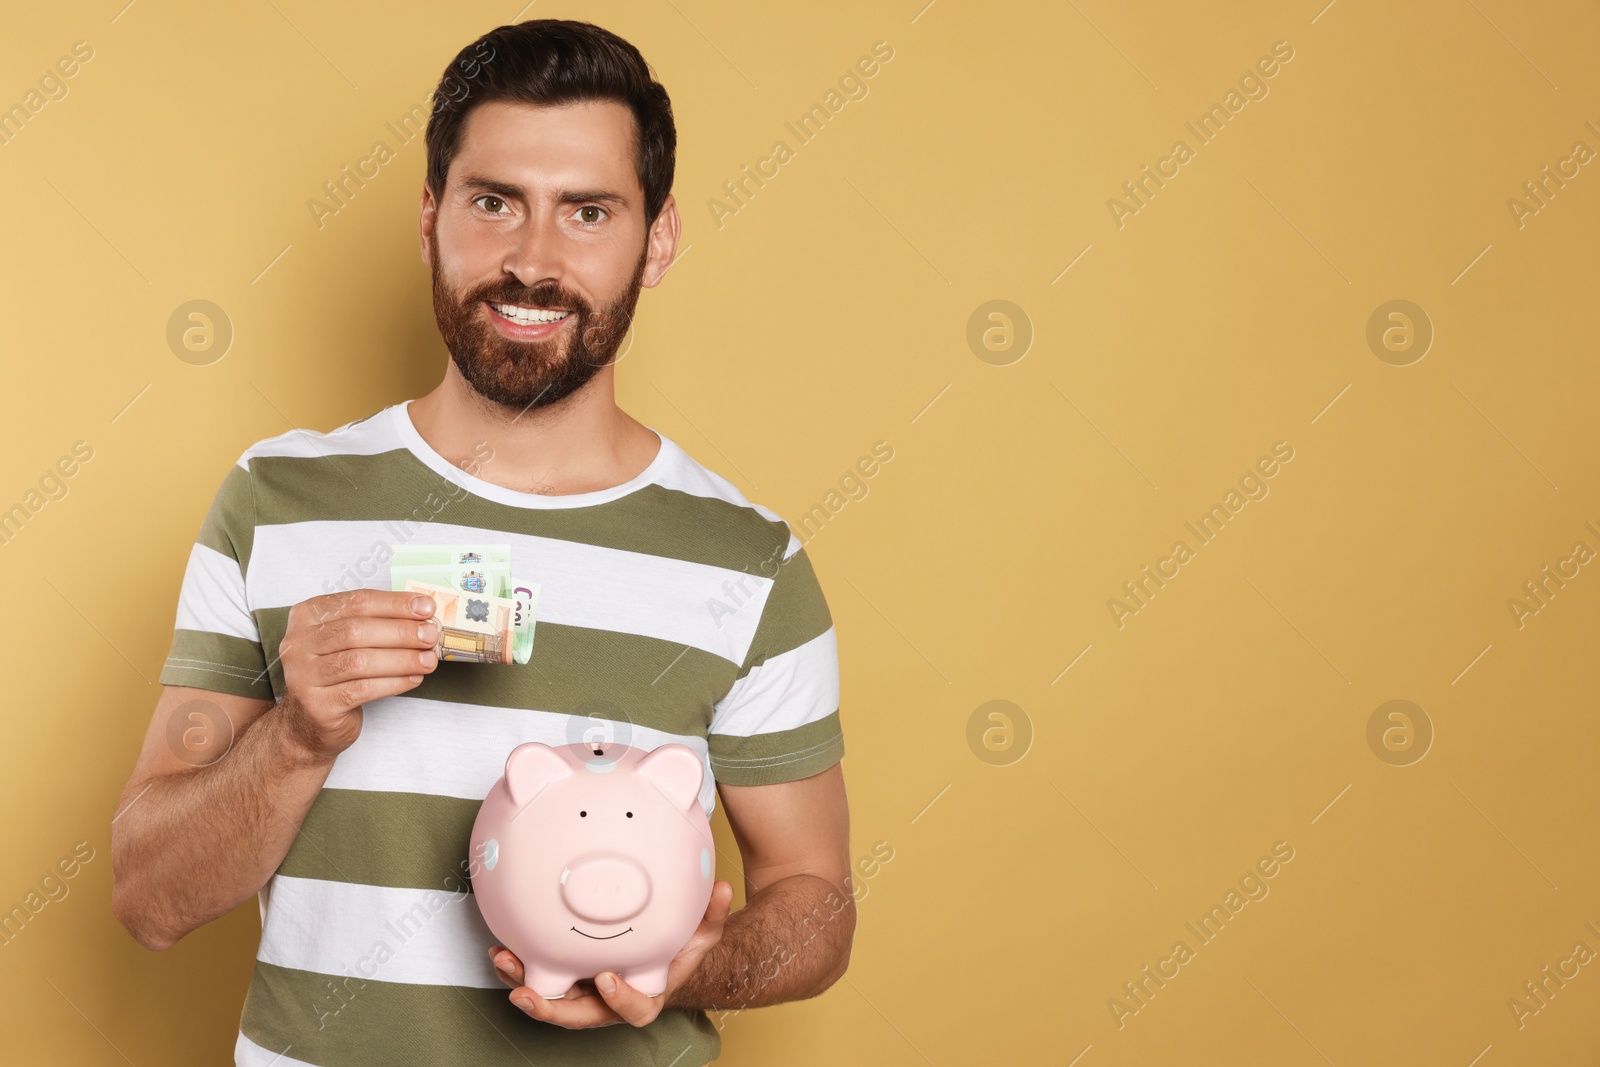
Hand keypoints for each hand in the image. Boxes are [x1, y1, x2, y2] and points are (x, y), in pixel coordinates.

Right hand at [278, 588, 439, 760]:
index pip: (356, 602)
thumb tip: (422, 615)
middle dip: (400, 631)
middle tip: (430, 635)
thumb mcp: (347, 642)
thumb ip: (377, 624)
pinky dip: (393, 683)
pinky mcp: (316, 704)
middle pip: (356, 630)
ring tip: (428, 660)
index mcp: (308, 616)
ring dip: (402, 659)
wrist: (310, 722)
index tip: (426, 607)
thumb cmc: (335, 675)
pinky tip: (413, 679)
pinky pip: (361, 690)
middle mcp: (298, 643)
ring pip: (360, 661)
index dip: (395, 603)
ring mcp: (303, 675)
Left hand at [491, 879, 734, 1028]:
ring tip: (502, 960)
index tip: (606, 978)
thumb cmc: (680, 949)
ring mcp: (584, 990)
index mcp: (644, 996)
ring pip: (551, 996)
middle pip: (577, 1014)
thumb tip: (724, 890)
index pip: (633, 1009)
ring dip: (522, 982)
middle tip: (526, 994)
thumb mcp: (702, 933)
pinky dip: (520, 963)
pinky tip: (502, 945)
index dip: (618, 999)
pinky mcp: (566, 974)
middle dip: (550, 1008)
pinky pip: (540, 974)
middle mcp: (609, 1001)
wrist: (661, 956)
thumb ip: (712, 915)